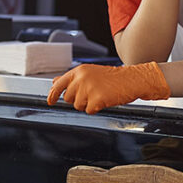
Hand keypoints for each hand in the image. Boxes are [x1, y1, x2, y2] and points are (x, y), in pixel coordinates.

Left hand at [47, 62, 170, 113]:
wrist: (133, 80)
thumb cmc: (114, 77)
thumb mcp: (90, 73)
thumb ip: (72, 78)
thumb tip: (55, 81)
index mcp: (79, 71)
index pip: (59, 84)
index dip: (53, 94)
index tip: (50, 100)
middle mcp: (82, 78)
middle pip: (69, 98)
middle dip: (79, 99)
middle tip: (93, 93)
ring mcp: (89, 89)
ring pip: (78, 106)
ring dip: (88, 104)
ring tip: (100, 95)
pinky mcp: (96, 99)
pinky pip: (89, 111)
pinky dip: (96, 109)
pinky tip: (105, 100)